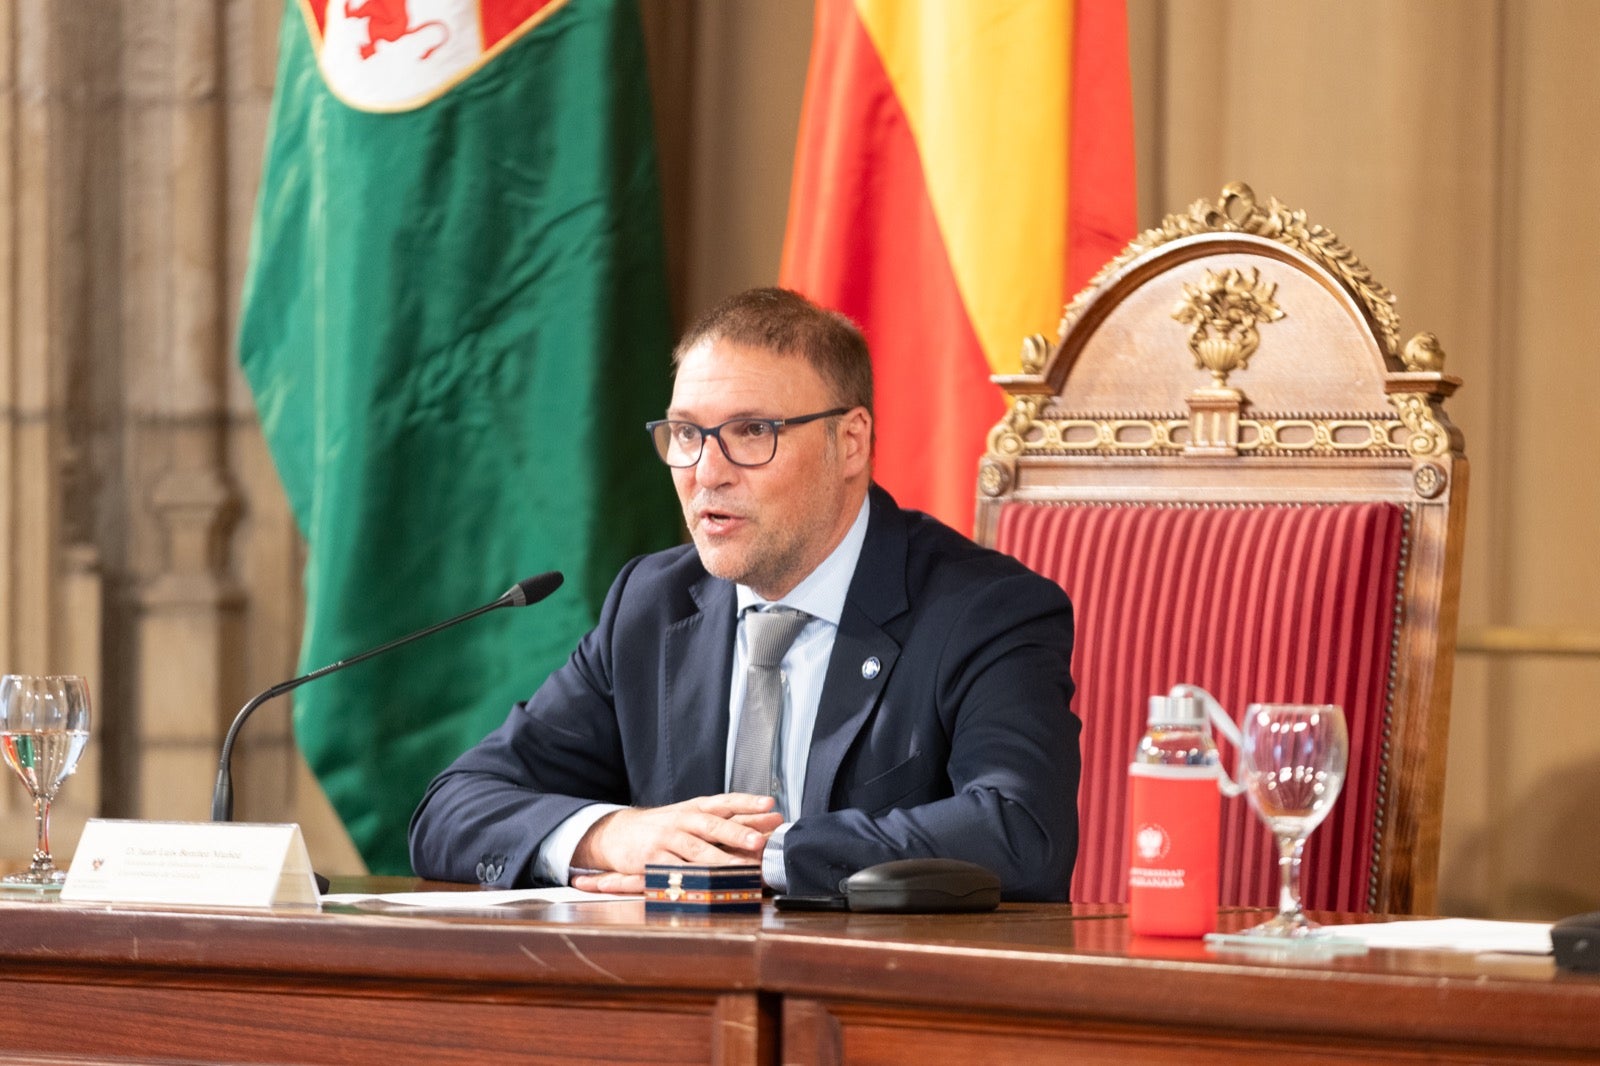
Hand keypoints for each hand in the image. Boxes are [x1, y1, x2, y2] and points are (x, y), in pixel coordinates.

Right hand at [570, 793, 782, 893]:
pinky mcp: (652, 859)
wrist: (617, 832)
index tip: (770, 805)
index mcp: (696, 807)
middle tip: (759, 841)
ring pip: (696, 850)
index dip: (748, 803)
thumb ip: (729, 820)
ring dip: (721, 861)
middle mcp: (682, 819)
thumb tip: (770, 820)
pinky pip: (675, 871)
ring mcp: (666, 839)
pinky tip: (707, 886)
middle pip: (712, 825)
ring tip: (742, 870)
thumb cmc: (665, 826)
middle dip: (737, 834)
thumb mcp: (692, 816)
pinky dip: (692, 879)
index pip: (726, 802)